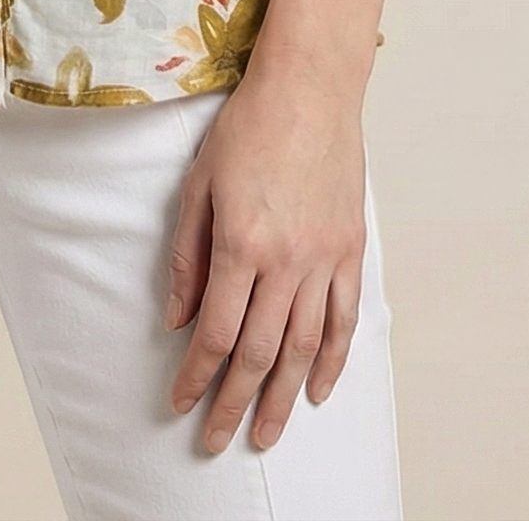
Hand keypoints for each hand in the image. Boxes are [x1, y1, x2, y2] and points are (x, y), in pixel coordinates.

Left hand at [164, 66, 367, 454]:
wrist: (309, 89)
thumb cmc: (247, 128)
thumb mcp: (198, 185)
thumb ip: (188, 256)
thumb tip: (177, 320)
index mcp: (241, 244)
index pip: (214, 332)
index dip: (195, 376)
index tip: (179, 402)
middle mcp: (285, 262)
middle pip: (257, 352)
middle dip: (233, 403)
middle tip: (217, 439)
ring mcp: (323, 259)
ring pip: (302, 348)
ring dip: (281, 397)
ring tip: (266, 433)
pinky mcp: (351, 250)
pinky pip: (344, 319)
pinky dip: (332, 360)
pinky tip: (316, 389)